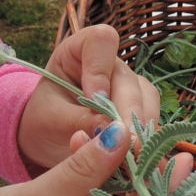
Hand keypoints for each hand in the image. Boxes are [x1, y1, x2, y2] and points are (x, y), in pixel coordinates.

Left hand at [17, 24, 158, 170]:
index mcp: (79, 52)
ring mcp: (127, 85)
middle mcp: (108, 64)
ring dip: (141, 126)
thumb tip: (110, 131)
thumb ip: (78, 121)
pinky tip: (138, 154)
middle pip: (128, 78)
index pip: (100, 41)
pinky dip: (146, 136)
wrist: (47, 140)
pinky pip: (151, 117)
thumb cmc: (44, 121)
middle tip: (125, 143)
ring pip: (146, 98)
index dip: (101, 69)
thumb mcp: (53, 120)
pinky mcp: (140, 107)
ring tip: (131, 153)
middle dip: (127, 111)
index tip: (95, 100)